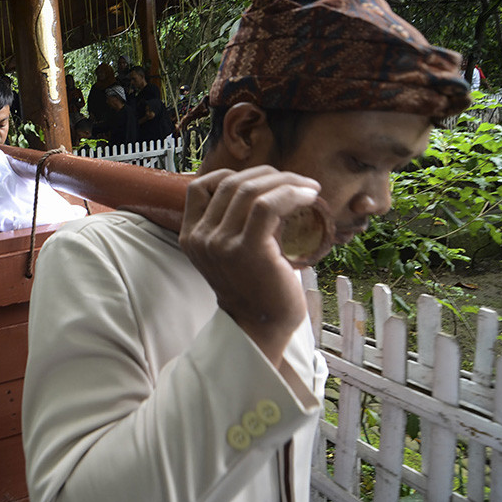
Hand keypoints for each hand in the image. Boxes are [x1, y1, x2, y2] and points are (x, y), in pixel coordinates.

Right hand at [179, 166, 320, 363]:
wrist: (260, 327)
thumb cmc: (254, 288)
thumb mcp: (229, 252)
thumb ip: (232, 224)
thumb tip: (266, 188)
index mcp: (191, 236)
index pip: (199, 187)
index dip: (230, 175)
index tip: (262, 181)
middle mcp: (201, 238)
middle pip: (229, 183)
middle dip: (268, 174)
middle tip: (296, 180)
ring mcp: (221, 243)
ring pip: (249, 190)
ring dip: (285, 181)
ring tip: (308, 187)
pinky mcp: (247, 249)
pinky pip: (266, 206)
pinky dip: (290, 193)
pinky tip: (309, 196)